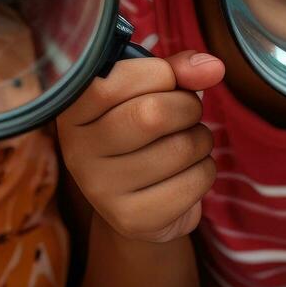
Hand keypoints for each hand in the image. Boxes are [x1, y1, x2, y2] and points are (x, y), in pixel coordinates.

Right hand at [57, 50, 223, 242]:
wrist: (137, 200)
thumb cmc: (142, 130)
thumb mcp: (151, 91)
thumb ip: (177, 70)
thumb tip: (212, 66)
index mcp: (72, 110)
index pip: (113, 81)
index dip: (158, 73)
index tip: (167, 80)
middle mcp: (76, 151)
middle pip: (151, 114)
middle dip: (187, 107)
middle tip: (187, 113)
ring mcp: (101, 190)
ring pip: (180, 148)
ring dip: (201, 139)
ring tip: (186, 144)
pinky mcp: (132, 220)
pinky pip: (194, 182)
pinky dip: (205, 171)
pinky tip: (187, 173)